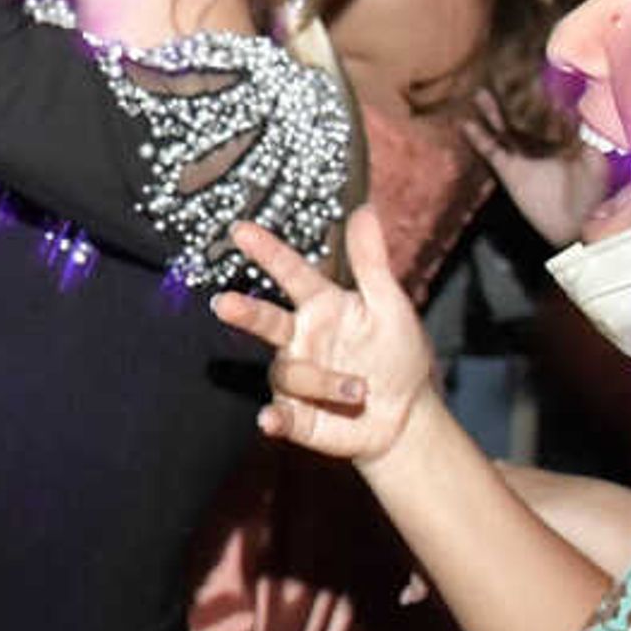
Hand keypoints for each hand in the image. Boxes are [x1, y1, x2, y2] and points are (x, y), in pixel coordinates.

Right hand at [208, 204, 435, 469]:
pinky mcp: (295, 415)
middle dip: (245, 312)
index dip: (266, 251)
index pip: (290, 273)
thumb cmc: (398, 354)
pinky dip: (274, 420)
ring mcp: (296, 378)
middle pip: (265, 320)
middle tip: (224, 303)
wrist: (406, 416)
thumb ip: (371, 262)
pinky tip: (270, 421)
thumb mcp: (390, 304)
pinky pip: (278, 416)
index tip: (240, 230)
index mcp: (321, 306)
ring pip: (288, 372)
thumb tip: (364, 209)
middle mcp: (300, 339)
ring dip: (322, 381)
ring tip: (359, 389)